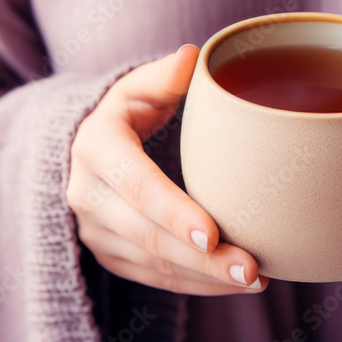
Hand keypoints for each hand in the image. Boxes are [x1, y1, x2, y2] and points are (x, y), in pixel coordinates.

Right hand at [67, 45, 267, 294]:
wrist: (87, 148)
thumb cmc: (128, 111)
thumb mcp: (139, 86)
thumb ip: (165, 76)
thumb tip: (191, 57)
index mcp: (96, 145)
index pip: (136, 184)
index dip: (172, 211)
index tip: (212, 232)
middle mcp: (86, 192)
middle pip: (147, 235)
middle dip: (201, 258)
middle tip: (252, 269)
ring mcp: (94, 230)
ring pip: (151, 263)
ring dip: (203, 277)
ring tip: (255, 279)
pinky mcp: (107, 254)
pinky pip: (152, 279)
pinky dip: (193, 284)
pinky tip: (231, 284)